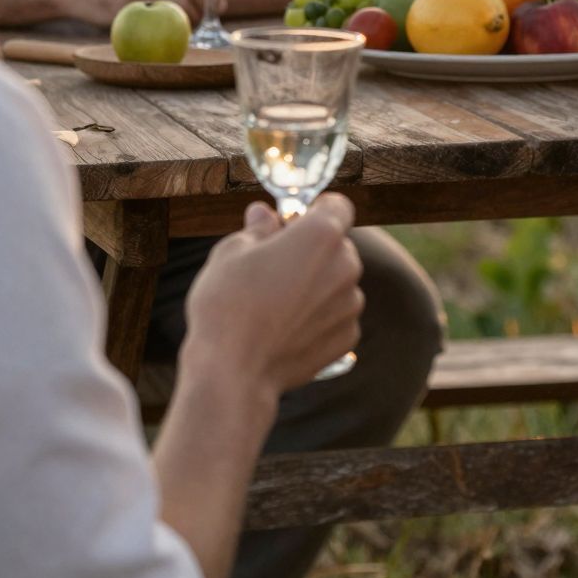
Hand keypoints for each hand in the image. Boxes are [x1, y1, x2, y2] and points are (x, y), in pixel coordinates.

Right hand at [185, 194, 363, 399]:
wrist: (233, 371)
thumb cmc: (228, 305)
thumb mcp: (231, 252)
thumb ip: (258, 228)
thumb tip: (264, 214)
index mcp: (321, 234)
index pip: (337, 205)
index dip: (316, 210)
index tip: (294, 223)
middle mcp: (346, 266)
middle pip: (337, 246)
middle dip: (312, 251)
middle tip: (273, 267)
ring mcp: (350, 304)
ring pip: (337, 282)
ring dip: (317, 285)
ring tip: (275, 304)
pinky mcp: (347, 337)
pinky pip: (336, 315)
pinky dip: (318, 318)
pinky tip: (286, 329)